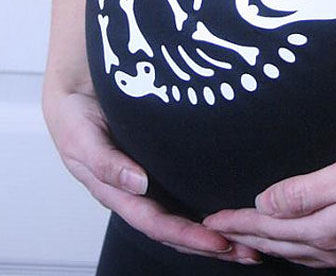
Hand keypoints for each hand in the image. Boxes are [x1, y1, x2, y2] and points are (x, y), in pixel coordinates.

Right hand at [42, 83, 261, 263]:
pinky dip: (212, 203)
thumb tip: (138, 185)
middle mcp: (138, 193)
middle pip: (178, 229)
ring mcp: (151, 180)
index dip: (189, 237)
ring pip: (187, 214)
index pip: (158, 224)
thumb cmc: (75, 116)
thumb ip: (106, 163)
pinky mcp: (163, 163)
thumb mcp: (82, 138)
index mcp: (118, 193)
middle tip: (252, 252)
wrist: (77, 87)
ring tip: (255, 239)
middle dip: (213, 245)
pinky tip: (236, 205)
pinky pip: (188, 190)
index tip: (220, 242)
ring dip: (219, 230)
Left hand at [202, 145, 335, 271]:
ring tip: (252, 243)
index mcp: (325, 230)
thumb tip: (263, 204)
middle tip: (220, 235)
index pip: (269, 228)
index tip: (210, 222)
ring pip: (301, 255)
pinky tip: (303, 246)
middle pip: (281, 245)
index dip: (238, 223)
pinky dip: (300, 251)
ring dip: (272, 248)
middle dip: (248, 239)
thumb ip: (303, 192)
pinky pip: (322, 258)